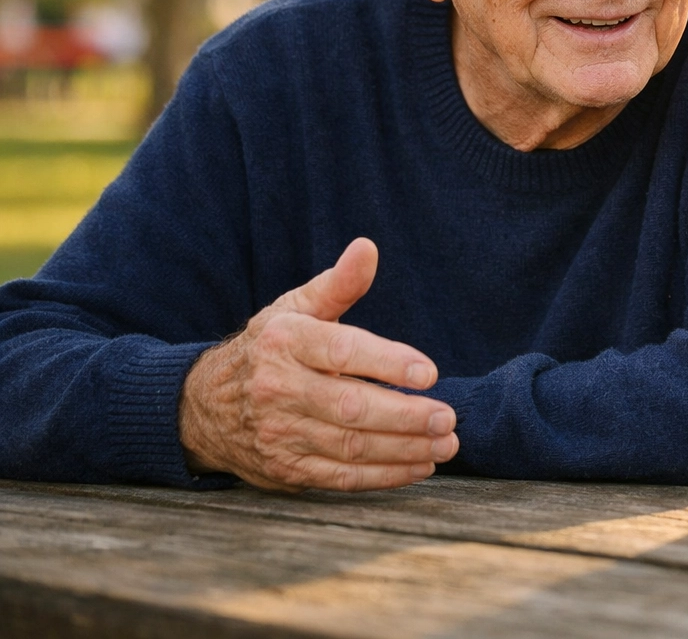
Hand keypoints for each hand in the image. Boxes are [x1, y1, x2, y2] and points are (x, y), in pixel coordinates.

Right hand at [178, 238, 458, 491]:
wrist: (202, 407)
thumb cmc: (268, 349)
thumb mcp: (294, 309)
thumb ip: (338, 284)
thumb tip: (367, 248)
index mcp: (285, 341)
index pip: (343, 351)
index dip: (389, 362)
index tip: (429, 373)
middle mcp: (278, 388)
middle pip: (351, 407)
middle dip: (405, 416)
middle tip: (447, 417)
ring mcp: (279, 433)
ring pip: (350, 447)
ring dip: (404, 449)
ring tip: (445, 444)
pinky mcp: (285, 468)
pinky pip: (340, 477)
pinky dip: (383, 476)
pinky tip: (419, 466)